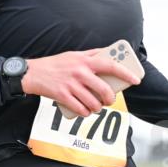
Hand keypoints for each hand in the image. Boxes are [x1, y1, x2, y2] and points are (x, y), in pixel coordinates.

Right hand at [22, 49, 140, 117]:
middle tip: (109, 101)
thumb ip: (91, 54)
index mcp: (85, 61)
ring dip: (97, 108)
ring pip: (92, 102)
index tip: (135, 80)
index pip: (111, 65)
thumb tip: (109, 53)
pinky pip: (79, 108)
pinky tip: (85, 112)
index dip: (126, 74)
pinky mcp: (61, 96)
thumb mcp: (74, 55)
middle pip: (103, 89)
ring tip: (95, 108)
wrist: (32, 73)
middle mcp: (79, 72)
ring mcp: (70, 85)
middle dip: (110, 99)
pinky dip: (84, 113)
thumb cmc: (54, 64)